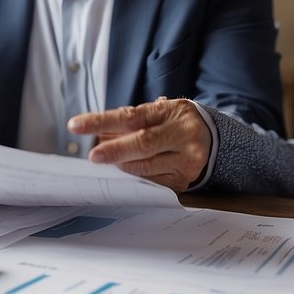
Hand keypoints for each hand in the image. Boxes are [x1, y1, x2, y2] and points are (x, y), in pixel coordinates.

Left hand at [68, 98, 211, 191]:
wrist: (217, 141)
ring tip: (108, 157)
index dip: (101, 121)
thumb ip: (134, 119)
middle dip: (113, 150)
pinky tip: (128, 167)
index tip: (76, 125)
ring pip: (144, 166)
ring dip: (121, 163)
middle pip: (142, 144)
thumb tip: (101, 132)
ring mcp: (186, 160)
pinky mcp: (184, 180)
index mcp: (173, 112)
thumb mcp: (162, 112)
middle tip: (92, 155)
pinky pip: (151, 181)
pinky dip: (135, 175)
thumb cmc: (178, 123)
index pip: (131, 116)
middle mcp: (183, 135)